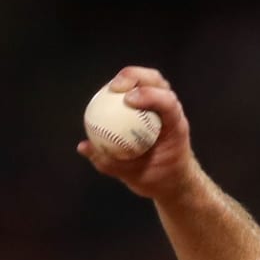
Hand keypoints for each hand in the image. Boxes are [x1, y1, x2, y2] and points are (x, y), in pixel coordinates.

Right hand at [77, 66, 197, 200]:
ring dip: (128, 77)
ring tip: (110, 89)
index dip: (149, 95)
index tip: (128, 100)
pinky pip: (134, 91)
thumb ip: (111, 163)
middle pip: (156, 81)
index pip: (168, 102)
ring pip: (147, 80)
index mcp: (176, 127)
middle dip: (134, 77)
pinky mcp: (150, 107)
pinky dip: (121, 90)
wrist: (174, 182)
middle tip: (114, 88)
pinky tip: (105, 97)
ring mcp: (161, 107)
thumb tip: (84, 147)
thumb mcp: (137, 178)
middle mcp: (171, 113)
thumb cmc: (159, 179)